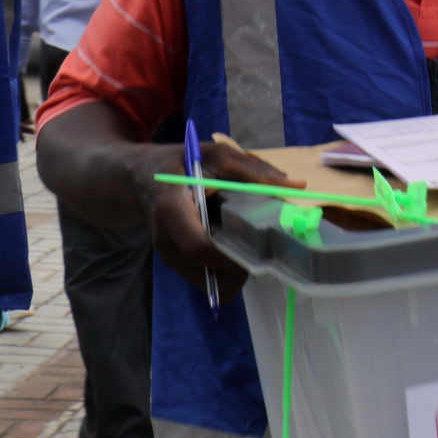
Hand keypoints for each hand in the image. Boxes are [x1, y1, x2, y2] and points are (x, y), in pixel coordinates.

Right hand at [135, 140, 300, 299]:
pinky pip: (203, 278)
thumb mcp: (215, 155)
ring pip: (207, 283)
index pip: (198, 247)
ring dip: (231, 272)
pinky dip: (221, 270)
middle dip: (237, 269)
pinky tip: (229, 246)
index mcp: (172, 209)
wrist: (141, 178)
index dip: (229, 254)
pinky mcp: (174, 262)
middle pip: (206, 274)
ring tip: (243, 245)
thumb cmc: (182, 162)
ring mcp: (168, 255)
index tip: (253, 243)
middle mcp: (166, 239)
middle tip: (257, 247)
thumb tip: (296, 184)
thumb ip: (253, 170)